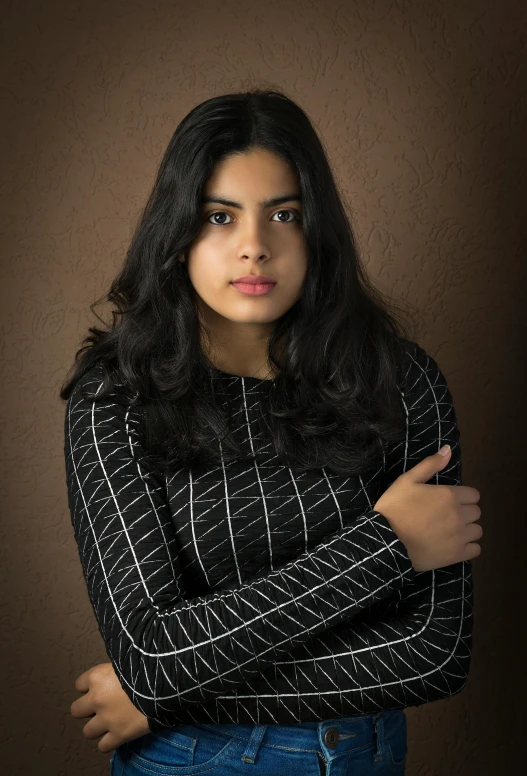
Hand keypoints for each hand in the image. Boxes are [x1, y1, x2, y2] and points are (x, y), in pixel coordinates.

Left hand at [70, 662, 150, 752]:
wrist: (165, 682)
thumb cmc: (148, 664)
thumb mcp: (127, 658)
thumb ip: (114, 667)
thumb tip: (114, 670)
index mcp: (97, 676)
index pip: (79, 684)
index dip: (90, 686)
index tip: (101, 686)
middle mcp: (97, 698)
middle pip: (77, 710)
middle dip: (88, 709)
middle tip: (102, 706)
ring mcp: (106, 719)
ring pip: (87, 731)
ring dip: (97, 727)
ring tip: (109, 722)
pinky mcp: (119, 735)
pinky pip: (103, 746)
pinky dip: (109, 742)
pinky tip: (117, 734)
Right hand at [374, 445, 481, 571]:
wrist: (386, 540)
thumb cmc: (395, 508)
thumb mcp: (407, 480)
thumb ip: (430, 464)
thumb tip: (448, 449)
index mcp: (450, 495)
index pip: (473, 495)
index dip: (462, 497)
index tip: (448, 502)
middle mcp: (459, 514)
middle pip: (476, 512)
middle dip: (464, 512)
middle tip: (446, 516)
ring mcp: (460, 536)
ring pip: (477, 531)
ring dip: (467, 530)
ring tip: (449, 531)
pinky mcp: (457, 554)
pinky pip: (475, 549)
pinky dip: (467, 547)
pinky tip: (452, 545)